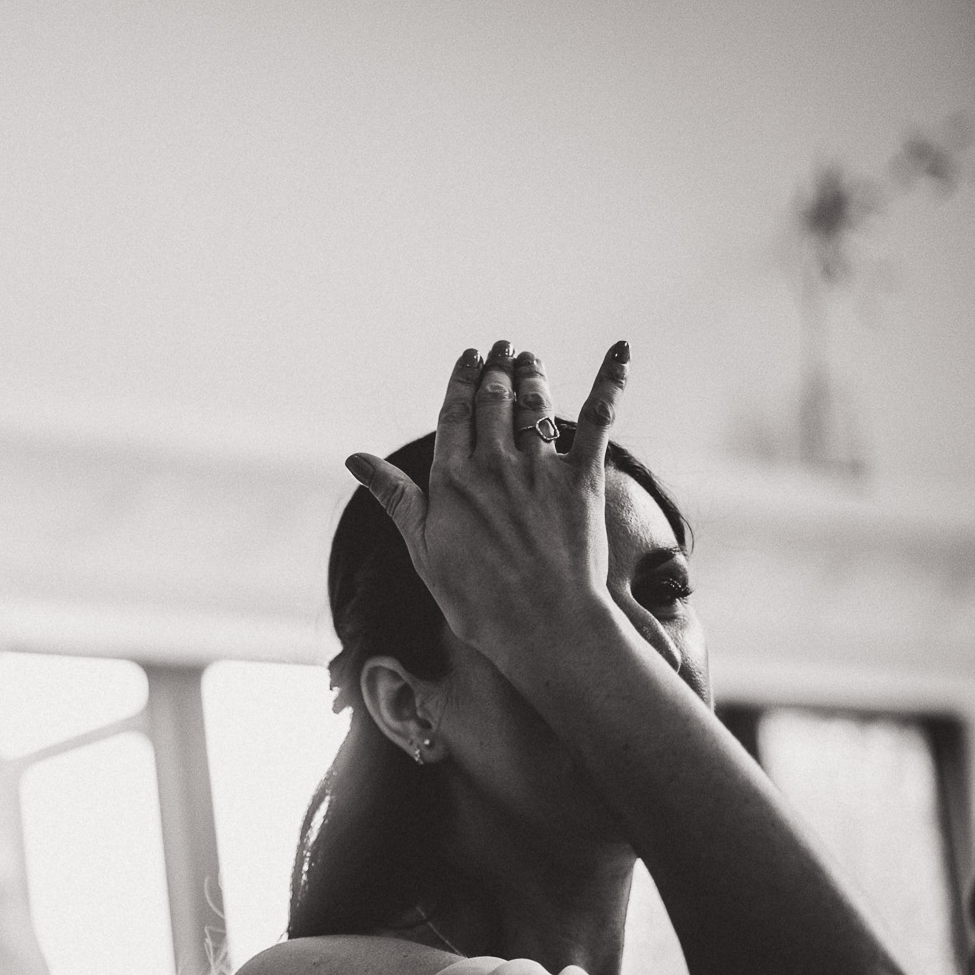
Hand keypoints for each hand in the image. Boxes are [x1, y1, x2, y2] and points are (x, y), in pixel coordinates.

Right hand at [346, 339, 628, 670]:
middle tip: (502, 348)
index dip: (461, 381)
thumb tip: (355, 459)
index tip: (468, 357)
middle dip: (497, 369)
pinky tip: (619, 351)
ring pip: (535, 404)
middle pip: (494, 400)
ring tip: (531, 358)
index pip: (454, 414)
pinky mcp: (581, 478)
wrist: (540, 625)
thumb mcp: (422, 548)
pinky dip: (610, 381)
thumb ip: (395, 496)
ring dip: (533, 373)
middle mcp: (493, 464)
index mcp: (451, 480)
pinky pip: (599, 418)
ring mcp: (538, 469)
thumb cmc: (475, 599)